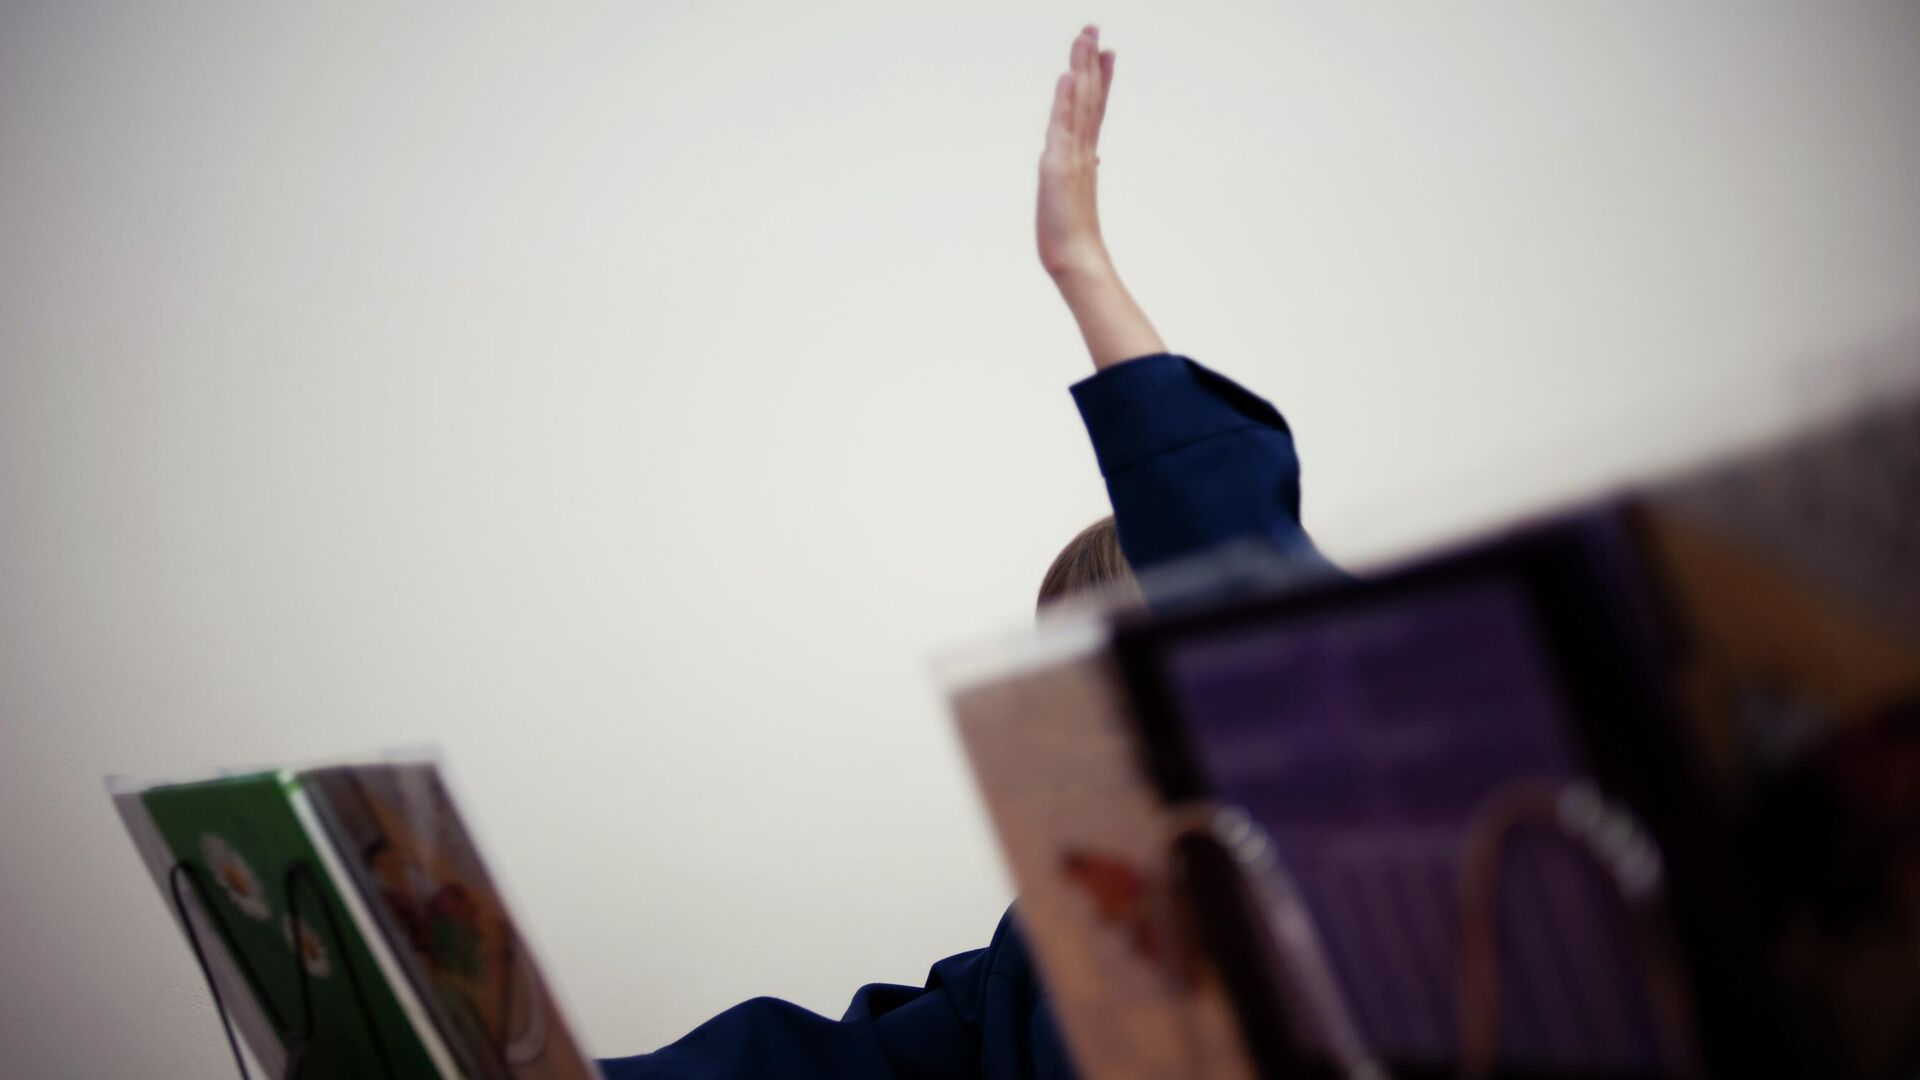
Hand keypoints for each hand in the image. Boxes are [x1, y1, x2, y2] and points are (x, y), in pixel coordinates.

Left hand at [1037, 25, 1115, 279]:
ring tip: (1085, 38)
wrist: (1076, 260)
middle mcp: (1082, 150)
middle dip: (1091, 61)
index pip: (1095, 109)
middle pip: (1089, 97)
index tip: (1108, 53)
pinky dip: (1066, 100)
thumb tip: (1095, 158)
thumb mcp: (1075, 196)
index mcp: (1085, 156)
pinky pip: (1063, 126)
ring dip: (1081, 69)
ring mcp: (1072, 156)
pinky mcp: (1058, 166)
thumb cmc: (1074, 236)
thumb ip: (1084, 172)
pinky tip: (1069, 77)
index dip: (1102, 79)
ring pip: (1079, 104)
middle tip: (1094, 29)